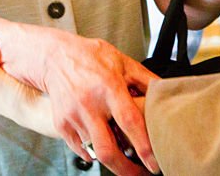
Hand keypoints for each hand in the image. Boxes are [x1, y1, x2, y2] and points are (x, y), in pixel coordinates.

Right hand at [0, 38, 159, 175]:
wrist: (52, 55)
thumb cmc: (88, 56)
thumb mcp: (120, 60)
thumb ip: (144, 78)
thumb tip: (166, 93)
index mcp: (108, 86)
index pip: (130, 121)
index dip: (144, 146)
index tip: (154, 164)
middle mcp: (89, 103)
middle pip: (107, 149)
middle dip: (126, 170)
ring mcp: (73, 115)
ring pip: (95, 151)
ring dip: (113, 160)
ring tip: (126, 161)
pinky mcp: (62, 123)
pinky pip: (80, 148)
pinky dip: (93, 154)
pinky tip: (101, 149)